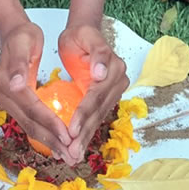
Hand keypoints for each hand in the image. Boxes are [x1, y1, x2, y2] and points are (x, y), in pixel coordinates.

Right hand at [0, 21, 73, 163]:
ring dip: (50, 141)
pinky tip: (58, 143)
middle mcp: (2, 96)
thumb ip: (20, 65)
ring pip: (30, 127)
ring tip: (67, 154)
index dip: (51, 123)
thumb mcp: (24, 43)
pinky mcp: (14, 104)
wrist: (14, 33)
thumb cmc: (23, 36)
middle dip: (52, 139)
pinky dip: (45, 134)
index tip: (69, 136)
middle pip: (30, 123)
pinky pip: (30, 122)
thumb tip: (16, 84)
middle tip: (71, 154)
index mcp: (5, 84)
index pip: (32, 109)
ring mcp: (7, 102)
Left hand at [58, 24, 128, 161]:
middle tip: (71, 151)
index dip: (83, 113)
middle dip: (84, 132)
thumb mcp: (86, 37)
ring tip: (73, 155)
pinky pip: (94, 117)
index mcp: (114, 68)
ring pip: (97, 118)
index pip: (96, 95)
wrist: (84, 34)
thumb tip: (100, 73)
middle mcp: (118, 81)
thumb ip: (97, 53)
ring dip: (85, 138)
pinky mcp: (105, 98)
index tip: (70, 129)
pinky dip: (85, 132)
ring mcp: (113, 91)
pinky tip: (76, 146)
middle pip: (98, 110)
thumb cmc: (81, 35)